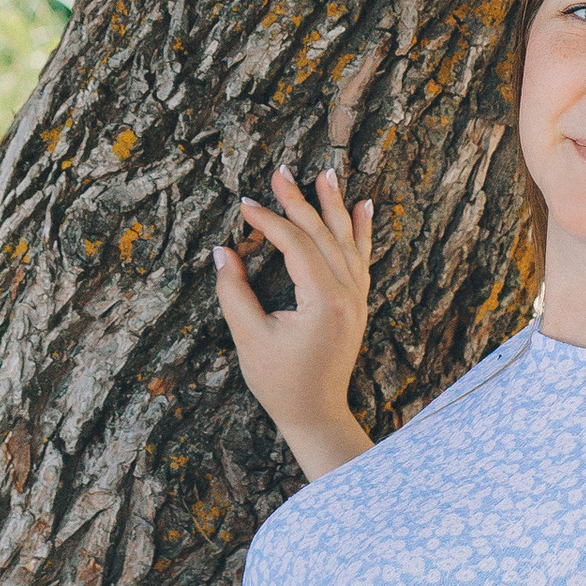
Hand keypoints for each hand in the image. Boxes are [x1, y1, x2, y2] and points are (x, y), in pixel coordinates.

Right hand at [213, 165, 371, 474]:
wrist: (316, 415)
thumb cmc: (280, 382)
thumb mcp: (250, 338)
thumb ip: (234, 292)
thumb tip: (223, 251)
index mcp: (323, 301)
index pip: (296, 246)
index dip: (270, 221)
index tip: (246, 204)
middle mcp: (348, 294)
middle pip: (322, 235)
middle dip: (299, 201)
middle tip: (281, 171)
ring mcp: (357, 299)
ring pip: (346, 241)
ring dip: (334, 206)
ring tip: (326, 174)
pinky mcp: (358, 304)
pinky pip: (362, 258)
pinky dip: (362, 231)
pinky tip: (363, 207)